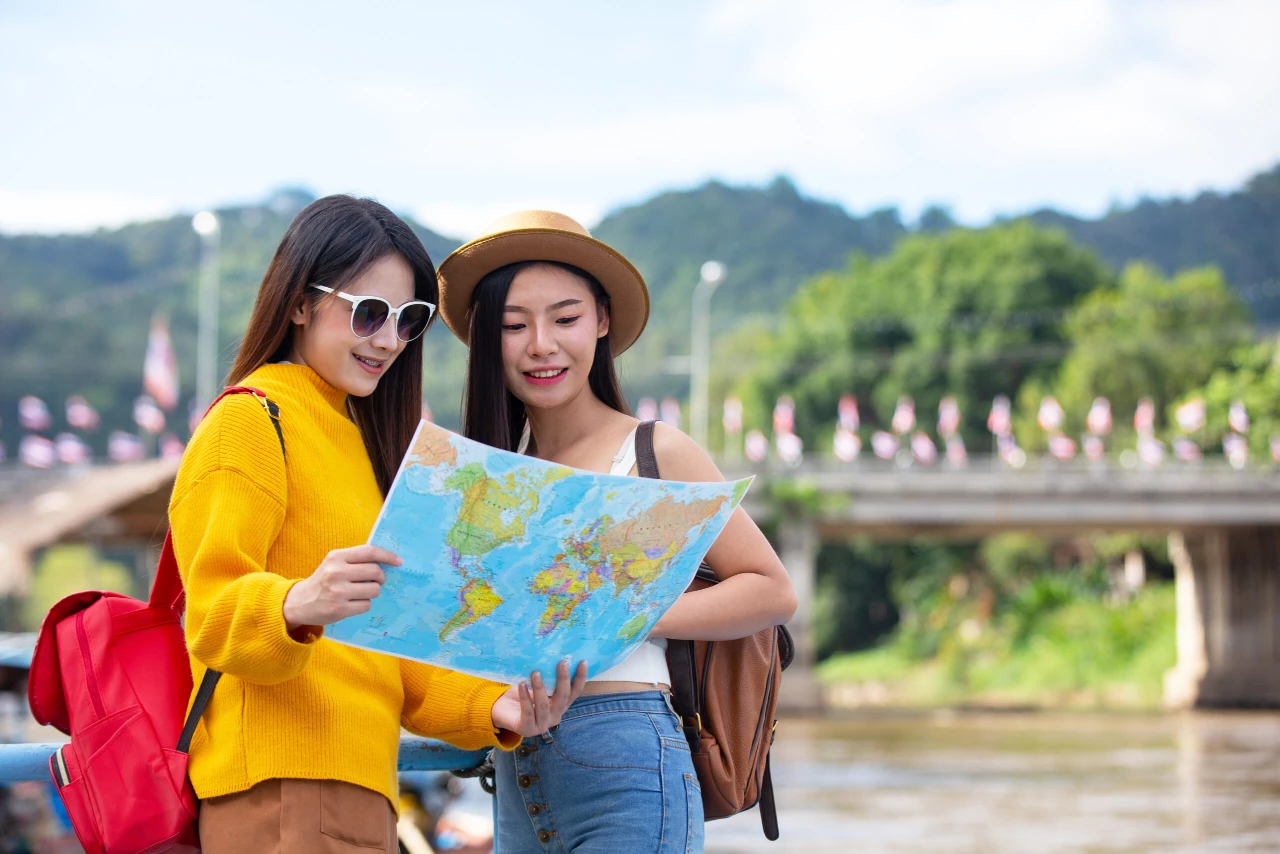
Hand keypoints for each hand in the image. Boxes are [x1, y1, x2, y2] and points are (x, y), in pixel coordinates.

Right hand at [282, 545, 398, 629]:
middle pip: (375, 572)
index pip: (369, 552)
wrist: (299, 602)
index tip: (399, 562)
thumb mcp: (334, 563)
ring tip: (361, 593)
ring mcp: (338, 592)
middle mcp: (337, 572)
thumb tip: (387, 561)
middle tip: (376, 581)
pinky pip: (366, 605)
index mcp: (336, 557)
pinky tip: (353, 603)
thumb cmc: (323, 580)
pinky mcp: (340, 609)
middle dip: (380, 578)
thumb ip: (355, 560)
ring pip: (374, 590)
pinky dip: (364, 604)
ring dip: (372, 592)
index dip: (387, 556)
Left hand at [490, 660, 587, 737]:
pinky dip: (525, 697)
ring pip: (544, 705)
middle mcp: (554, 716)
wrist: (501, 711)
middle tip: (561, 663)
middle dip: (563, 680)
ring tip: (535, 673)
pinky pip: (527, 712)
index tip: (582, 662)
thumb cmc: (523, 695)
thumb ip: (547, 678)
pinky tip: (522, 684)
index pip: (574, 693)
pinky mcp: (526, 729)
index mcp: (560, 706)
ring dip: (540, 688)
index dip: (580, 678)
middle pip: (562, 698)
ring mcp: (541, 725)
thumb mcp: (538, 686)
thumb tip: (553, 654)